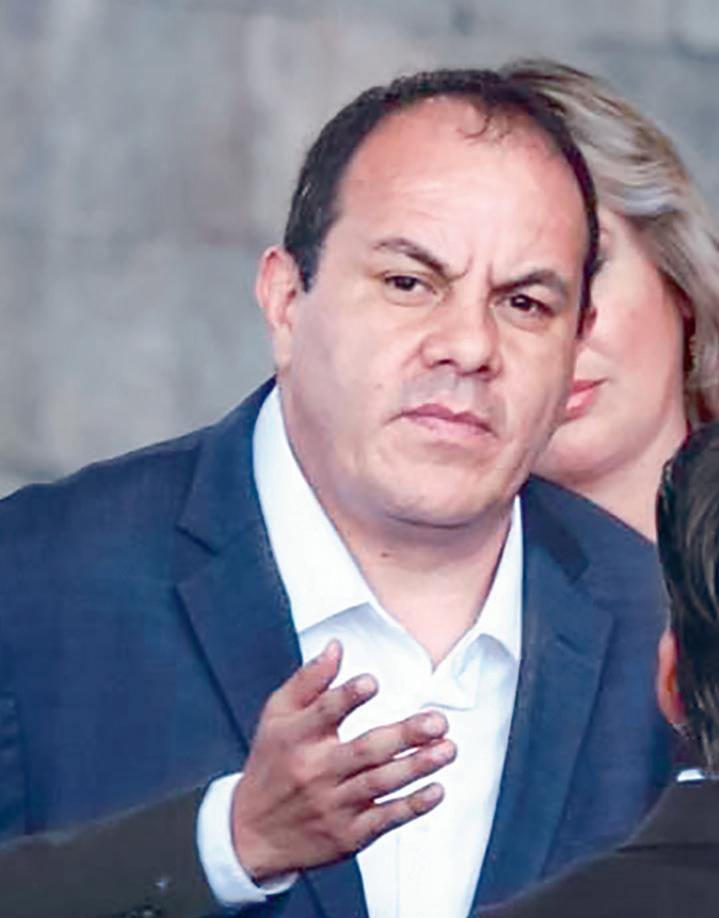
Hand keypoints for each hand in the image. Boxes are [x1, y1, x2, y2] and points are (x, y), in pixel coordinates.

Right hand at [231, 639, 455, 880]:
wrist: (250, 833)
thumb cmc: (270, 765)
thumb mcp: (276, 715)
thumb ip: (309, 680)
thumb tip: (336, 648)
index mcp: (296, 737)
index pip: (323, 713)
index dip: (347, 697)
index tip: (371, 682)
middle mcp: (316, 771)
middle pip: (365, 751)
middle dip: (405, 735)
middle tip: (437, 721)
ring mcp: (333, 805)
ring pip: (381, 783)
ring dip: (418, 766)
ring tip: (446, 749)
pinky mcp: (348, 835)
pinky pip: (384, 819)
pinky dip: (412, 806)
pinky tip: (436, 790)